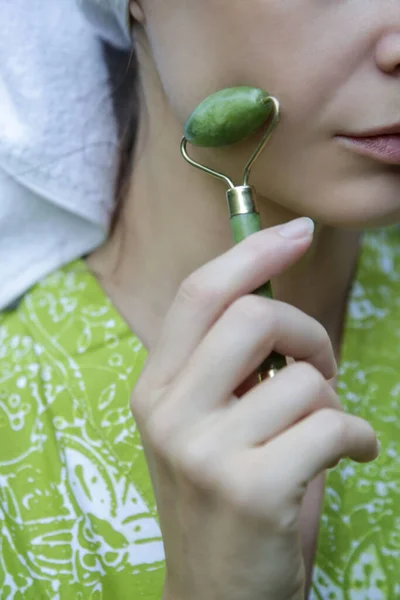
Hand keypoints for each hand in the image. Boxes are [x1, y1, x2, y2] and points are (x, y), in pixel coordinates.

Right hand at [131, 218, 378, 599]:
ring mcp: (204, 451)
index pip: (199, 294)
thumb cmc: (223, 499)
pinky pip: (332, 425)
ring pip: (304, 380)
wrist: (216, 596)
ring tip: (325, 430)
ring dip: (332, 399)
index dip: (251, 254)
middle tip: (322, 364)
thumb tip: (275, 298)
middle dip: (308, 332)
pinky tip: (353, 455)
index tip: (295, 233)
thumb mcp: (207, 425)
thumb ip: (228, 366)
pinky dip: (360, 436)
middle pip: (253, 317)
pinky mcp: (250, 488)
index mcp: (156, 388)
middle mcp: (169, 412)